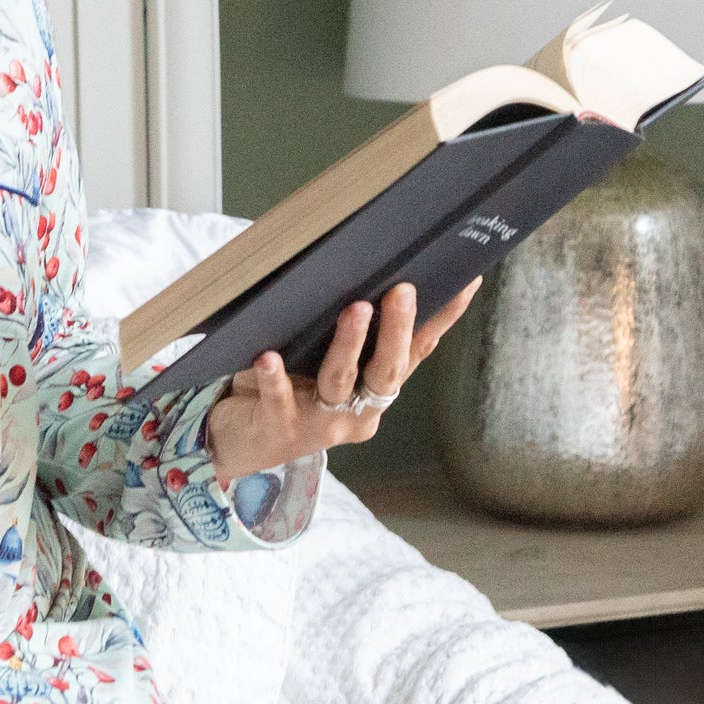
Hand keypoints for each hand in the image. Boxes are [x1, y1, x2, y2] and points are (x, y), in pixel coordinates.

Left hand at [204, 279, 480, 482]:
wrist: (238, 440)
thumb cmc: (288, 386)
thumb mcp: (321, 354)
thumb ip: (344, 327)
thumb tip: (362, 263)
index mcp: (376, 390)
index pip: (416, 350)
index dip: (443, 318)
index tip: (466, 281)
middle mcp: (358, 411)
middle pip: (386, 371)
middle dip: (397, 330)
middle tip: (402, 291)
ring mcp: (321, 424)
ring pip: (340, 381)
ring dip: (348, 345)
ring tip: (355, 310)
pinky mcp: (281, 428)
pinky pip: (279, 400)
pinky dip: (275, 379)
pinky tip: (268, 356)